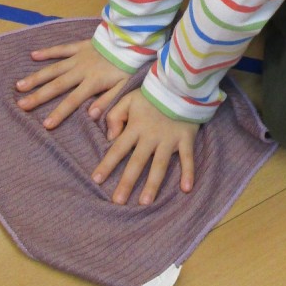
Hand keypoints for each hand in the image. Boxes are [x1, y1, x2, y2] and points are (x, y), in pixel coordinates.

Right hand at [15, 41, 131, 129]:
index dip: (59, 113)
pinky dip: (47, 52)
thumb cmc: (127, 66)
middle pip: (57, 85)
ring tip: (19, 86)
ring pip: (53, 68)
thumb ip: (108, 101)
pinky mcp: (78, 46)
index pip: (73, 100)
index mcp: (92, 82)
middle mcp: (80, 70)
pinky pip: (61, 49)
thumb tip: (91, 116)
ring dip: (36, 77)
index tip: (45, 124)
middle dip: (38, 96)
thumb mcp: (124, 87)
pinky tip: (33, 55)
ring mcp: (77, 57)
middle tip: (21, 105)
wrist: (131, 40)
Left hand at [92, 90, 198, 205]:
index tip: (96, 180)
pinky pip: (188, 158)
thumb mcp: (128, 99)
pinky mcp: (186, 138)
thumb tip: (109, 137)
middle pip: (137, 162)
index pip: (118, 149)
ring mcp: (169, 139)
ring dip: (152, 184)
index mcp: (135, 127)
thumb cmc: (152, 93)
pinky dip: (189, 172)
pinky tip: (187, 188)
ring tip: (145, 202)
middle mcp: (151, 137)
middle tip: (118, 201)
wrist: (180, 82)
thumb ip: (115, 116)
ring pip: (160, 165)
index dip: (106, 165)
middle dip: (126, 182)